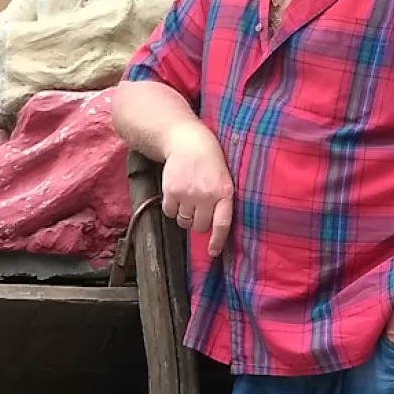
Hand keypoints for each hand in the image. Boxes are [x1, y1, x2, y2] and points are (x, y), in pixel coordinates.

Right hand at [161, 125, 234, 259]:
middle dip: (199, 222)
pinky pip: (170, 213)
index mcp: (224, 193)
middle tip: (198, 208)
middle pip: (200, 226)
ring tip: (188, 199)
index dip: (217, 241)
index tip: (213, 252)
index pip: (221, 224)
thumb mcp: (224, 178)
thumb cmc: (210, 161)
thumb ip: (221, 200)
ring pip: (184, 221)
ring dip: (185, 216)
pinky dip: (172, 208)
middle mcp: (206, 196)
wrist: (187, 141)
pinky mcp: (171, 192)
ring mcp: (188, 194)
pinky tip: (177, 194)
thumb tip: (214, 228)